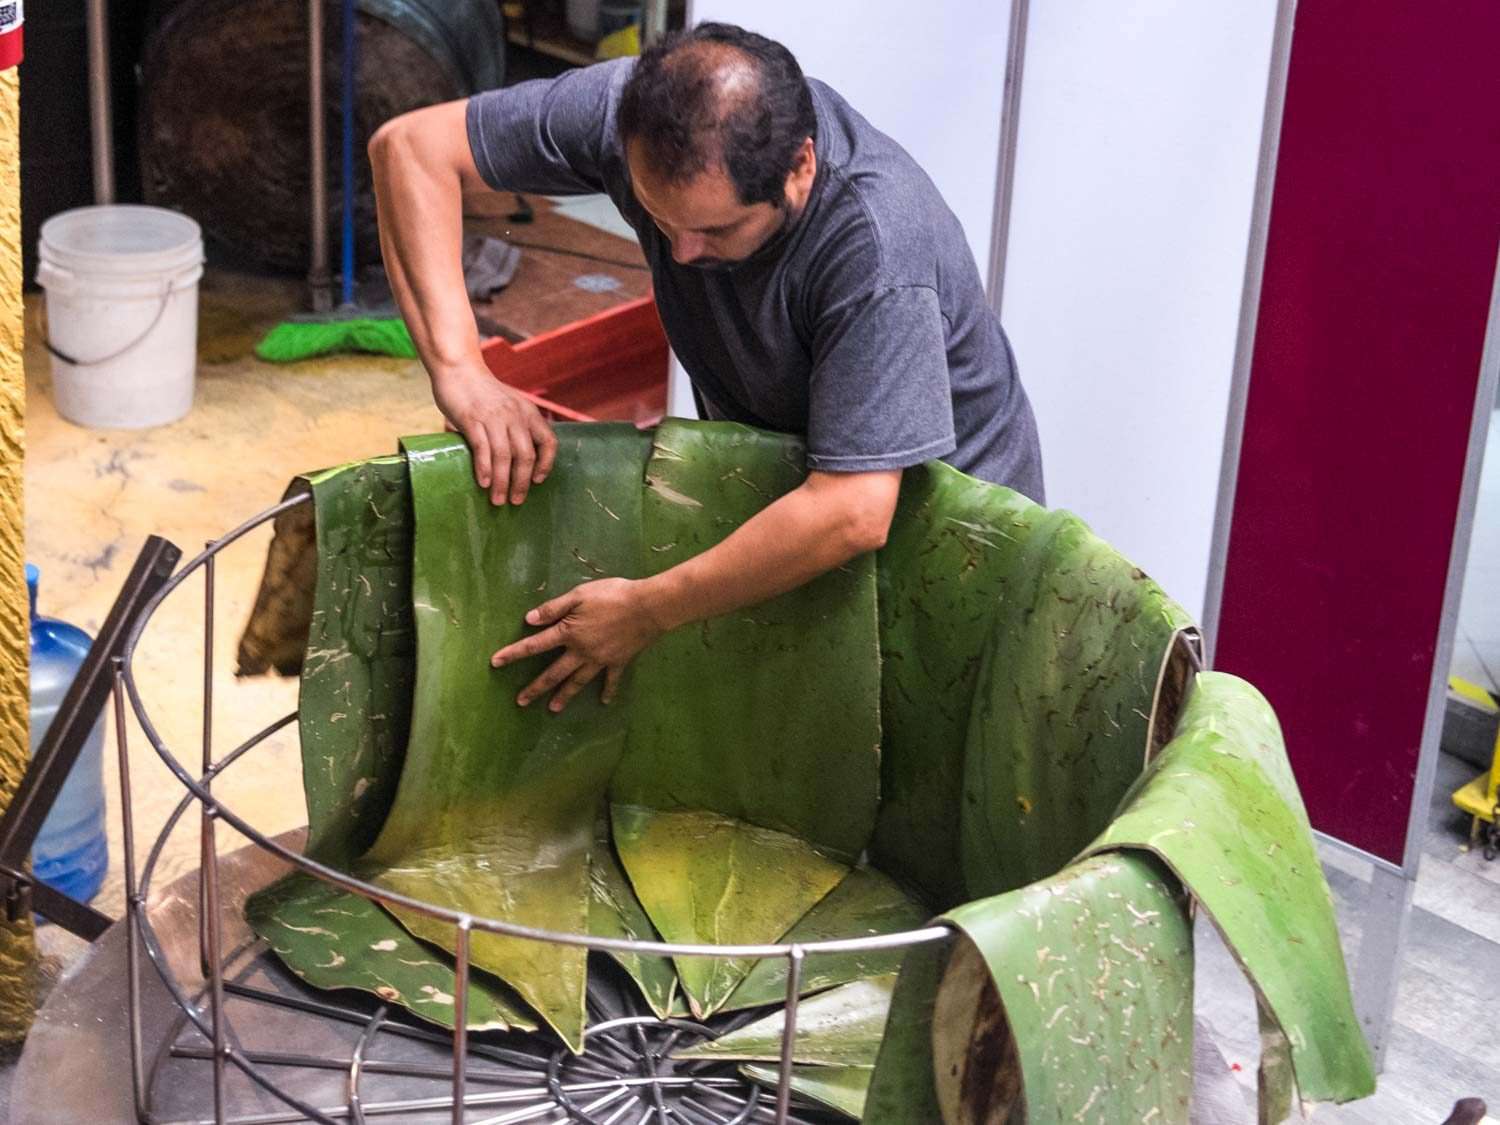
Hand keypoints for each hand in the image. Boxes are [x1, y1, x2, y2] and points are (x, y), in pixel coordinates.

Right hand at [431, 366, 556, 504]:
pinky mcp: (472, 419)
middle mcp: (515, 415)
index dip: (546, 464)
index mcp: (528, 412)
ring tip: (498, 500)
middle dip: (522, 482)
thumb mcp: (510, 405)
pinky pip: (482, 447)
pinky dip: (484, 468)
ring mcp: (493, 417)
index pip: (549, 441)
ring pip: (504, 456)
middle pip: (526, 455)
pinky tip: (483, 483)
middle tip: (516, 501)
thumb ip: (516, 427)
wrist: (459, 369)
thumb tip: (517, 462)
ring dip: (502, 482)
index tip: (538, 480)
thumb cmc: (484, 393)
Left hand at [490, 578, 665, 712]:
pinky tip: (603, 702)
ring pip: (578, 681)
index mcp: (569, 633)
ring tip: (552, 709)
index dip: (514, 653)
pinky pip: (611, 680)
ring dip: (564, 695)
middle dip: (536, 687)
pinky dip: (607, 691)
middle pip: (554, 673)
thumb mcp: (579, 595)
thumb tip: (529, 620)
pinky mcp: (619, 661)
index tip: (496, 663)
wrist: (649, 607)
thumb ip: (554, 608)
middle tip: (521, 702)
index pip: (535, 645)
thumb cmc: (612, 595)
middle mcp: (581, 652)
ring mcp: (600, 660)